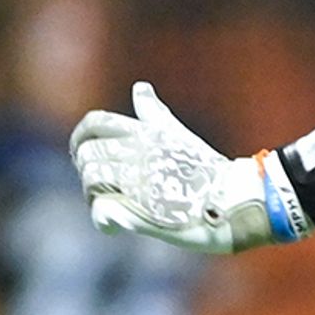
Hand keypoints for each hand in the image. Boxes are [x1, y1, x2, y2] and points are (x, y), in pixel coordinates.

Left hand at [69, 83, 301, 254]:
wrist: (234, 202)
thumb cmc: (209, 173)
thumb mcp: (178, 136)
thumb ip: (154, 115)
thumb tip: (139, 87)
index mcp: (146, 133)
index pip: (96, 123)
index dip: (80, 138)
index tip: (80, 154)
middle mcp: (139, 151)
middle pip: (89, 154)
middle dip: (86, 172)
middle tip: (99, 189)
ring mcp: (139, 179)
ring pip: (92, 179)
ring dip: (93, 196)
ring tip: (109, 209)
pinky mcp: (140, 207)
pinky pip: (102, 209)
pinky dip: (101, 219)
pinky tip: (111, 228)